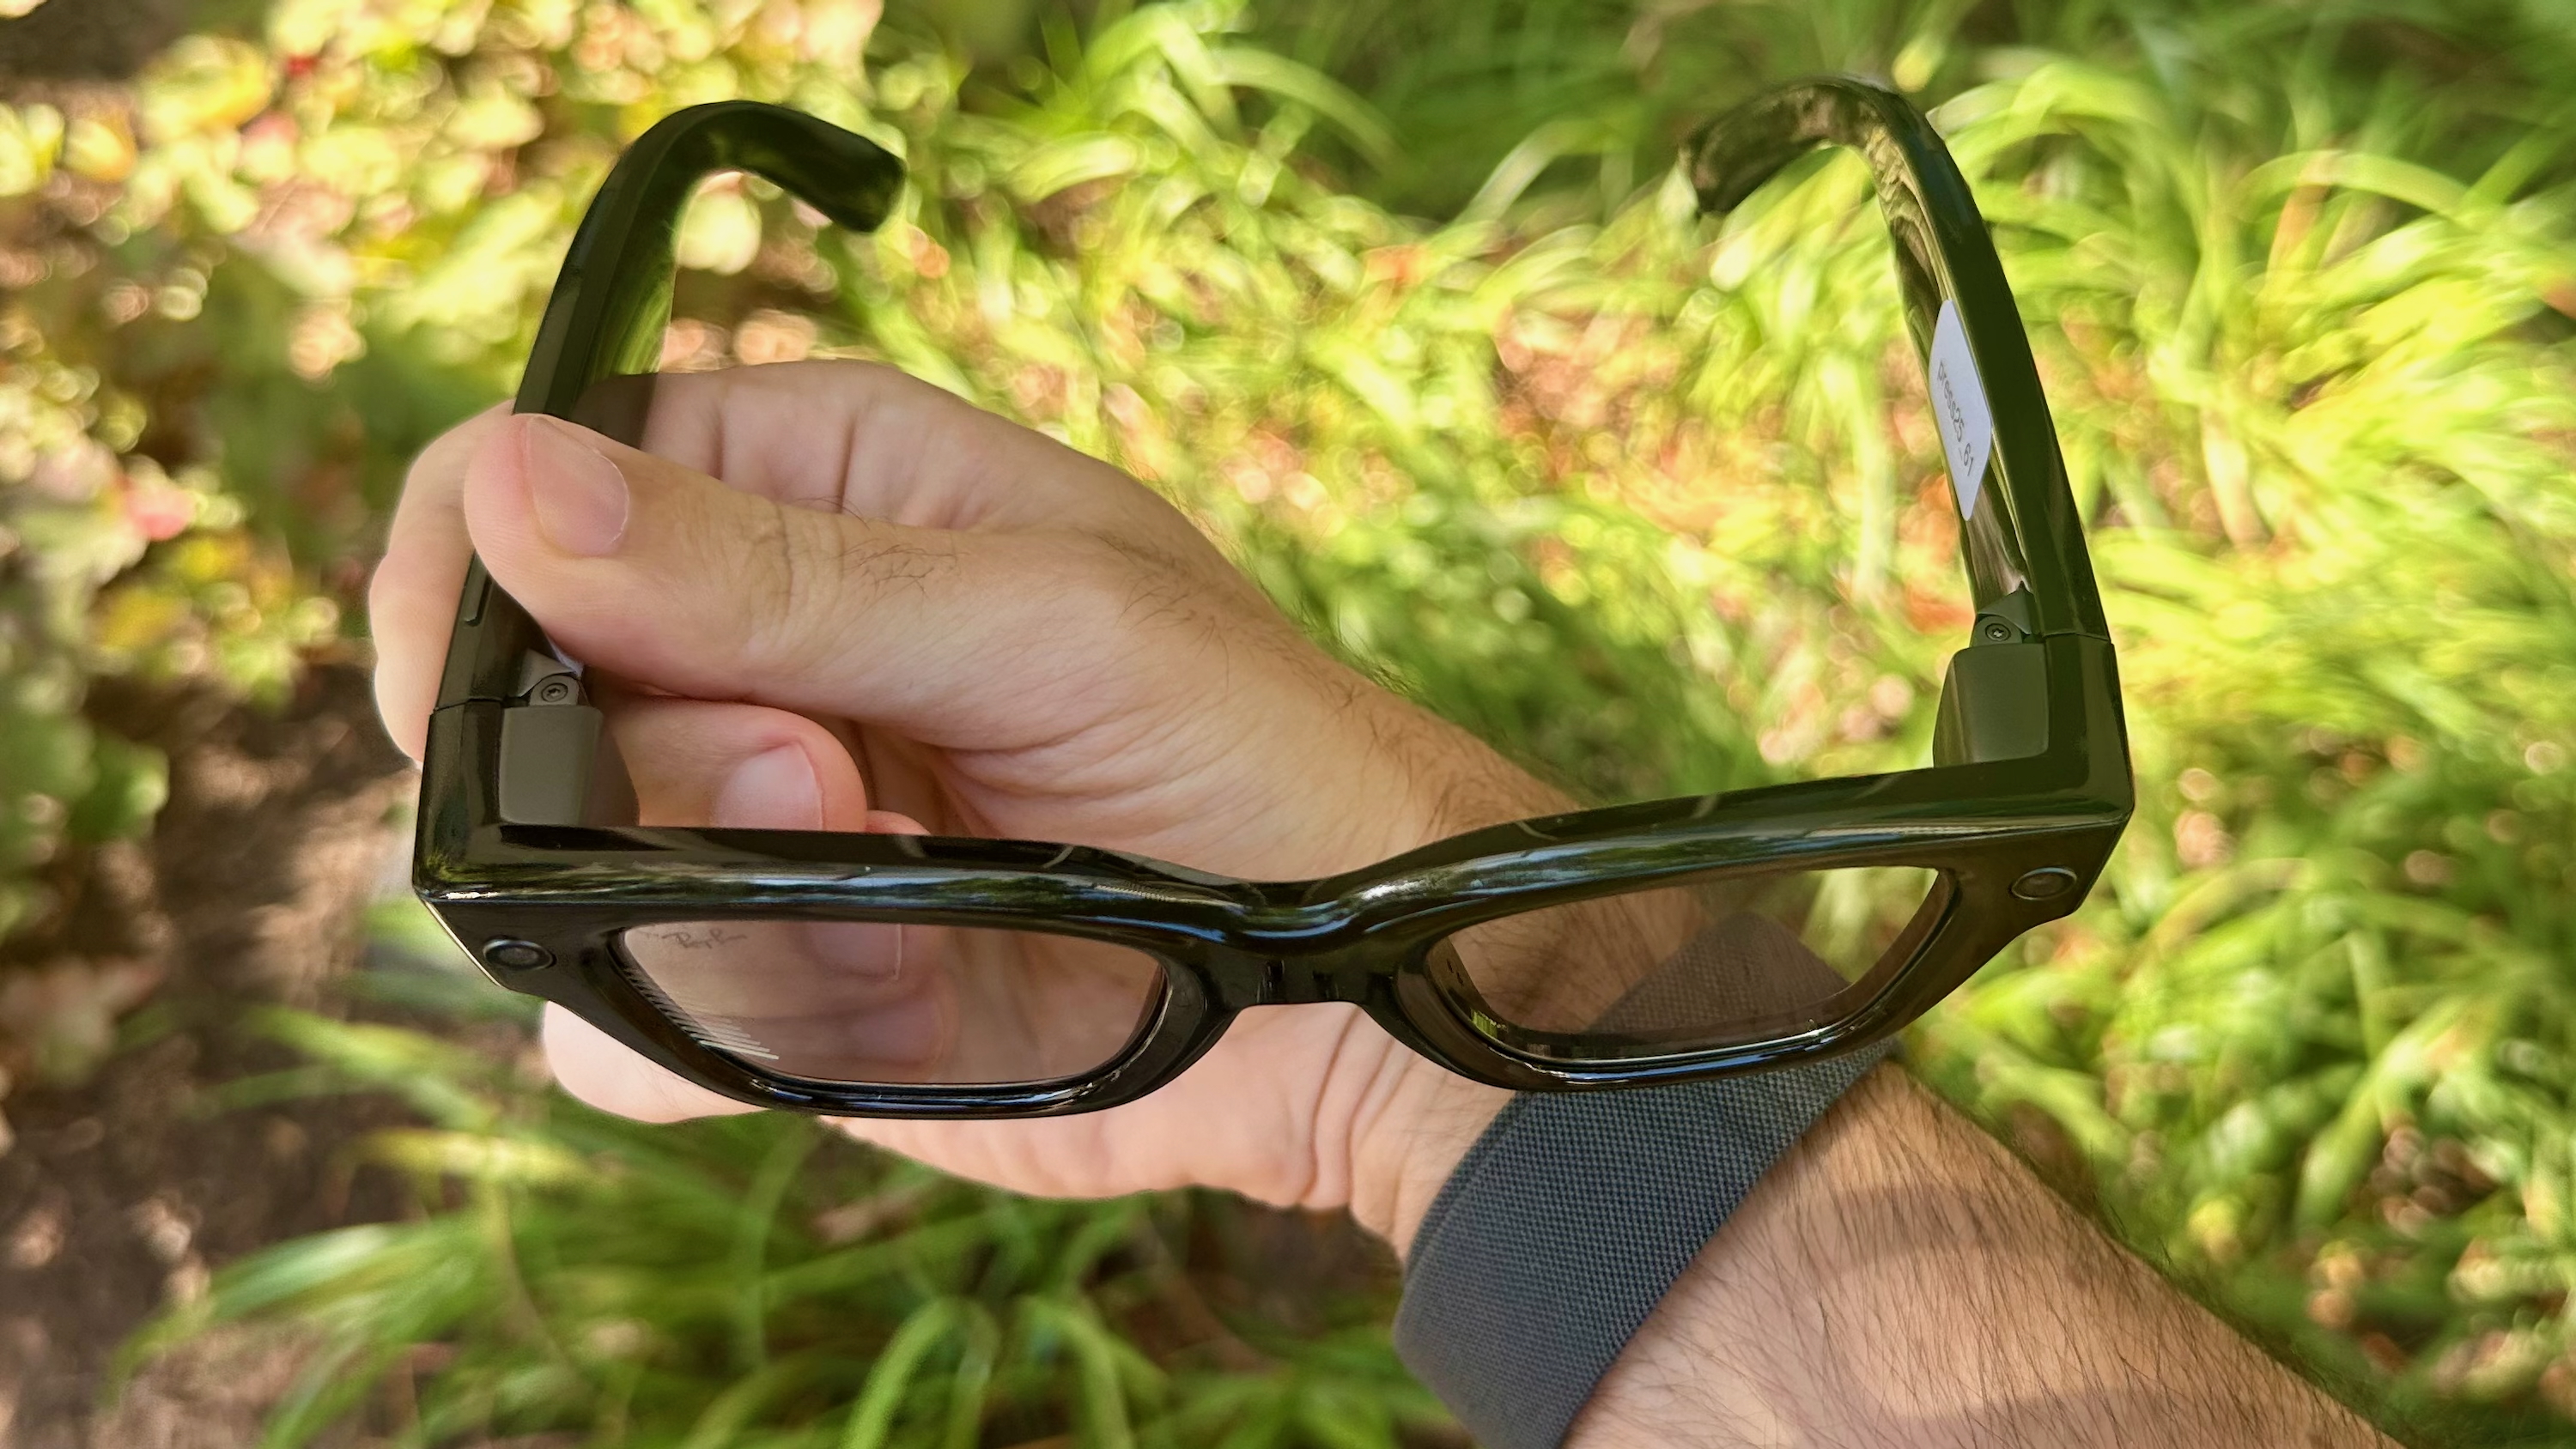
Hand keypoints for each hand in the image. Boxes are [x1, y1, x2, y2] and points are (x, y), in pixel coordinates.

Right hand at [370, 361, 1538, 1242]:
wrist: (1353, 1001)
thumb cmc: (1253, 750)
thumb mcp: (1043, 625)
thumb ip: (776, 574)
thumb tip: (508, 481)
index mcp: (810, 483)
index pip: (530, 483)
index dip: (472, 578)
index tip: (494, 683)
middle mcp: (748, 650)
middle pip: (513, 703)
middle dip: (644, 774)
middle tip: (829, 786)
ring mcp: (742, 829)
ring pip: (552, 888)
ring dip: (723, 919)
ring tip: (913, 897)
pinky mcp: (766, 986)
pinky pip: (630, 1032)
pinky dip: (740, 1036)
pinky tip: (903, 1002)